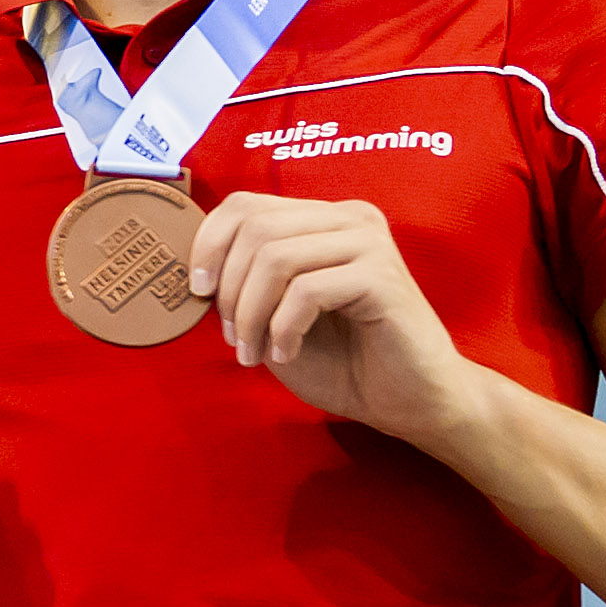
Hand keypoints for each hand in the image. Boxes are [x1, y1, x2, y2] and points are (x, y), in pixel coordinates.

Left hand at [188, 192, 493, 447]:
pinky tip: (287, 353)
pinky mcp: (383, 276)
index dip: (208, 245)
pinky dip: (284, 327)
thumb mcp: (274, 317)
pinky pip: (307, 290)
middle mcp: (348, 218)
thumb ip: (244, 285)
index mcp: (321, 219)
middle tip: (234, 338)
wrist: (409, 401)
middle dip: (230, 290)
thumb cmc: (342, 361)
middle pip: (255, 229)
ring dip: (252, 314)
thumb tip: (197, 268)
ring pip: (276, 258)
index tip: (199, 293)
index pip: (244, 205)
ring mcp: (369, 243)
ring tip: (254, 353)